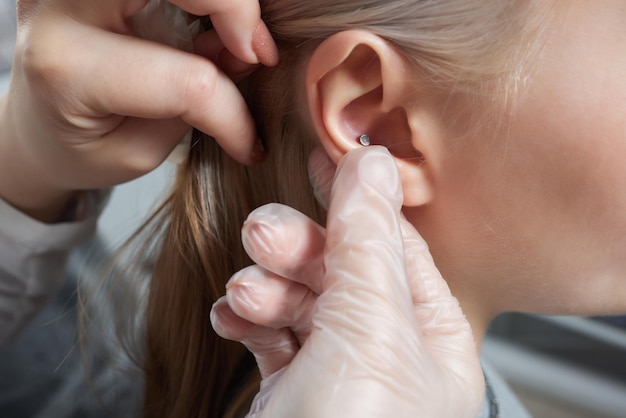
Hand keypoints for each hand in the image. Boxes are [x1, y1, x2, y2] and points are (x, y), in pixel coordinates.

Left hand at [0, 0, 277, 221]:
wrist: (37, 125)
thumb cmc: (82, 146)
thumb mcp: (139, 150)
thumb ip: (193, 105)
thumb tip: (247, 56)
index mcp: (70, 68)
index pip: (187, 81)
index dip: (232, 113)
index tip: (248, 142)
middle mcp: (63, 7)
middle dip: (236, 10)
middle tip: (255, 53)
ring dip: (221, 1)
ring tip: (235, 35)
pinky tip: (208, 17)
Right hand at [211, 147, 484, 416]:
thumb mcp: (368, 323)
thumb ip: (366, 238)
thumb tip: (373, 162)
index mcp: (433, 339)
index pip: (396, 248)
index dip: (360, 201)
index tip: (325, 158)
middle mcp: (390, 355)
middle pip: (340, 269)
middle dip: (297, 249)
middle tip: (262, 234)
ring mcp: (338, 372)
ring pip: (299, 298)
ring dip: (266, 286)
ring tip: (245, 292)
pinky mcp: (293, 390)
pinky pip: (272, 333)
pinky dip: (250, 318)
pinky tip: (233, 316)